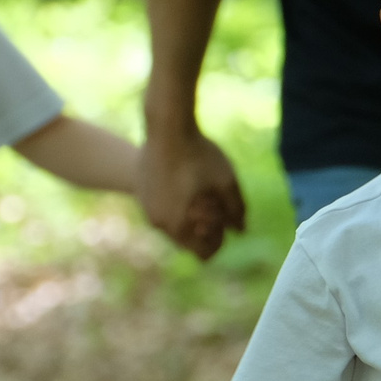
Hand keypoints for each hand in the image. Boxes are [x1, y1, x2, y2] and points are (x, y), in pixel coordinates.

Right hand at [139, 126, 246, 260]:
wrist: (166, 126)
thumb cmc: (198, 155)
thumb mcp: (227, 182)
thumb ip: (237, 211)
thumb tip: (240, 230)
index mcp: (178, 226)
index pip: (203, 253)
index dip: (219, 240)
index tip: (224, 219)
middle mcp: (158, 223)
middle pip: (187, 242)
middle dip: (203, 229)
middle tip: (214, 204)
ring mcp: (146, 208)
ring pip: (173, 225)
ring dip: (188, 216)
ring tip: (200, 191)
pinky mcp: (140, 192)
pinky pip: (161, 209)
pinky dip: (175, 204)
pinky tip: (184, 181)